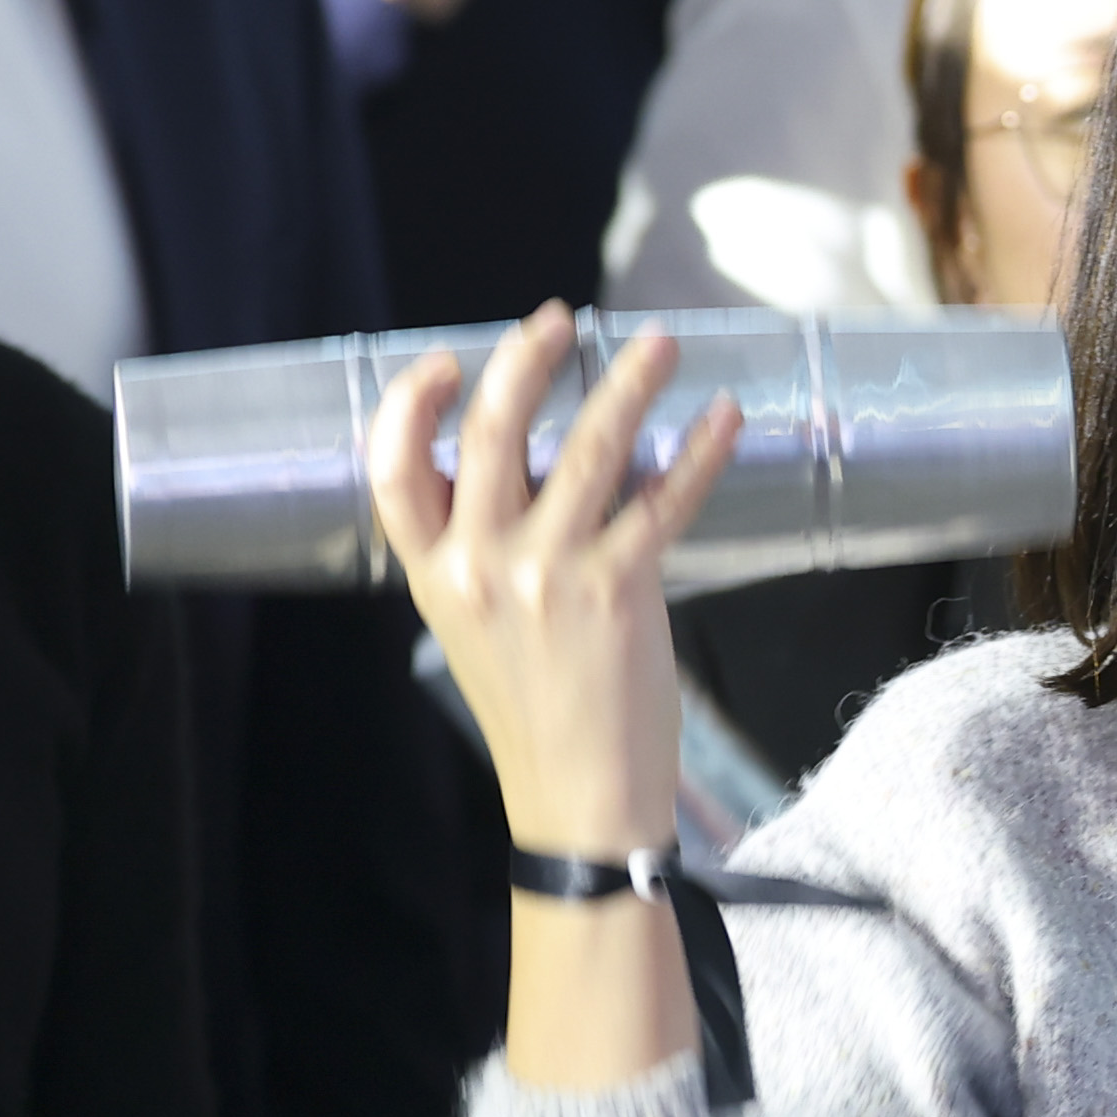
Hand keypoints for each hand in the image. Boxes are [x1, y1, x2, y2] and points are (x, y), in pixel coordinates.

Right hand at [368, 308, 735, 865]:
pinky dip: (698, 452)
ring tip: (662, 345)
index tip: (447, 362)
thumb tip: (529, 466)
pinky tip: (723, 417)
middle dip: (526, 361)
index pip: (393, 470)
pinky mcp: (619, 590)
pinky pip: (663, 499)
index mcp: (433, 574)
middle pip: (491, 433)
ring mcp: (550, 576)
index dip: (411, 406)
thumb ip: (483, 550)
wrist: (578, 798)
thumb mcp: (474, 627)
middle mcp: (483, 566)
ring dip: (628, 385)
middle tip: (560, 318)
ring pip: (586, 449)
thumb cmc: (535, 710)